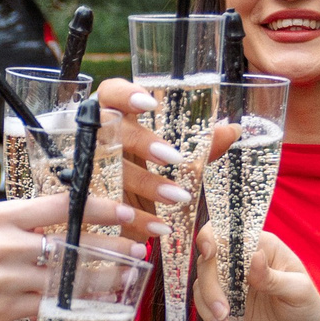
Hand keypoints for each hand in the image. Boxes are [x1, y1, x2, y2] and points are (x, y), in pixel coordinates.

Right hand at [0, 194, 153, 320]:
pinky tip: (94, 303)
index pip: (60, 207)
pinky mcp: (5, 309)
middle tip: (136, 248)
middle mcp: (6, 246)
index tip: (124, 211)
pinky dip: (75, 304)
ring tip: (125, 276)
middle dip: (110, 248)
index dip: (98, 209)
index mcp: (1, 217)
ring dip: (101, 280)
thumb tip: (64, 218)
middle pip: (71, 246)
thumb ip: (22, 221)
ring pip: (66, 281)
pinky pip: (50, 306)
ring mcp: (6, 280)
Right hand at [95, 76, 236, 218]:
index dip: (126, 95)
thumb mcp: (170, 153)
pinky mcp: (88, 202)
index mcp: (113, 115)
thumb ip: (200, 143)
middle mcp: (95, 137)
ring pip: (110, 171)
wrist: (115, 209)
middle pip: (111, 132)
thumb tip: (233, 130)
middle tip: (174, 158)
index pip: (110, 93)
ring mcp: (86, 168)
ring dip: (146, 184)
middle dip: (142, 143)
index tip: (150, 103)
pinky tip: (160, 227)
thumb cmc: (143, 167)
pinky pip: (107, 210)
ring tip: (178, 197)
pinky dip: (137, 220)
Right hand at [196, 228, 319, 320]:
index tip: (209, 253)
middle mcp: (242, 261)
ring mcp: (231, 283)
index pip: (229, 231)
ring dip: (207, 303)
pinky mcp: (224, 304)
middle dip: (210, 285)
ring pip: (202, 282)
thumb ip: (273, 277)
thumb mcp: (298, 292)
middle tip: (223, 310)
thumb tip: (254, 257)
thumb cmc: (306, 310)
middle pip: (209, 259)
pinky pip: (203, 303)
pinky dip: (207, 315)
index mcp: (262, 247)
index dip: (212, 236)